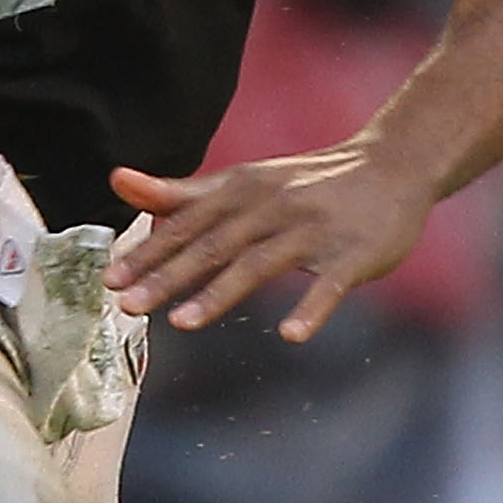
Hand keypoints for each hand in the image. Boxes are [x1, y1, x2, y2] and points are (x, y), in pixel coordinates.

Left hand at [104, 146, 432, 341]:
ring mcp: (314, 232)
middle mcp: (272, 208)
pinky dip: (311, 309)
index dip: (148, 253)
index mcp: (241, 192)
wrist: (392, 167)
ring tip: (182, 323)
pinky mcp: (352, 256)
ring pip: (260, 264)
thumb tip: (117, 181)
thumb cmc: (304, 184)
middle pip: (213, 246)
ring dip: (220, 293)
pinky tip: (290, 334)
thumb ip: (180, 194)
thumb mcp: (241, 183)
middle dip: (168, 277)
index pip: (186, 226)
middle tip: (128, 306)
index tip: (110, 280)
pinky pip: (329, 285)